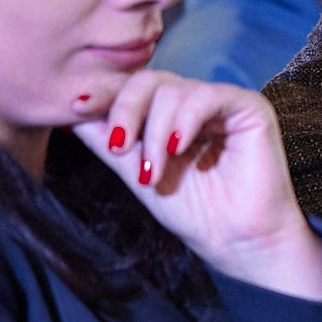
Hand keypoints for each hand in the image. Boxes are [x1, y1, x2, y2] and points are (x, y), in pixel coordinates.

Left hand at [70, 73, 321, 302]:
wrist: (235, 241)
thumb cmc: (194, 211)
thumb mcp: (137, 173)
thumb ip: (110, 142)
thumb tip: (72, 115)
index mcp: (170, 115)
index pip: (134, 90)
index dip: (105, 94)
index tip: (76, 107)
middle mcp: (195, 102)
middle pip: (149, 80)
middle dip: (125, 110)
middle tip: (118, 147)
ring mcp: (222, 102)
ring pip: (173, 91)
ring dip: (154, 132)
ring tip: (154, 171)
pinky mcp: (249, 106)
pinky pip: (207, 96)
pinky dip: (185, 120)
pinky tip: (177, 148)